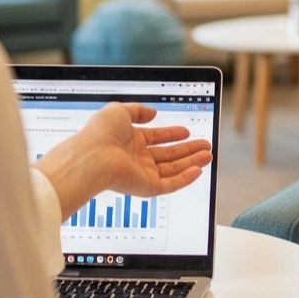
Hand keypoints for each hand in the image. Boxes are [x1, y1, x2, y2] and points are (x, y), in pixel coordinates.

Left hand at [33, 102, 213, 219]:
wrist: (90, 158)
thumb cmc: (99, 134)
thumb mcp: (119, 110)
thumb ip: (138, 110)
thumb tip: (153, 113)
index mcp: (129, 141)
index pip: (156, 138)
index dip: (172, 134)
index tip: (186, 131)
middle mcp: (136, 158)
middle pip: (168, 155)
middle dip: (188, 150)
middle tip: (205, 145)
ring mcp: (141, 173)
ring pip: (173, 169)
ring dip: (192, 162)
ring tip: (208, 155)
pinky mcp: (144, 187)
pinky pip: (169, 184)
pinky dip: (185, 179)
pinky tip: (198, 170)